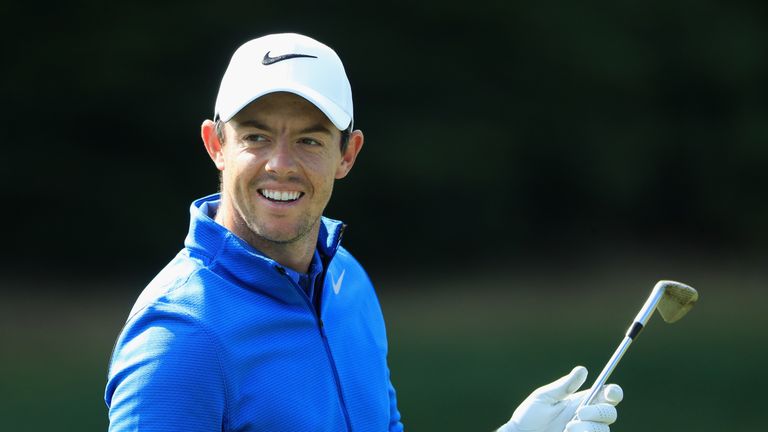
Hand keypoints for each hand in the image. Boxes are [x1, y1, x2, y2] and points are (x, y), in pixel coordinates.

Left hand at [497, 366, 622, 431]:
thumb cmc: (529, 416)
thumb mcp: (544, 398)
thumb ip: (564, 386)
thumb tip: (582, 370)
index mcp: (581, 401)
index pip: (606, 395)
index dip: (614, 392)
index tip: (610, 392)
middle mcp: (586, 418)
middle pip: (610, 413)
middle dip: (598, 412)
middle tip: (579, 412)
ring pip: (603, 430)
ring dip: (587, 428)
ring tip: (567, 428)